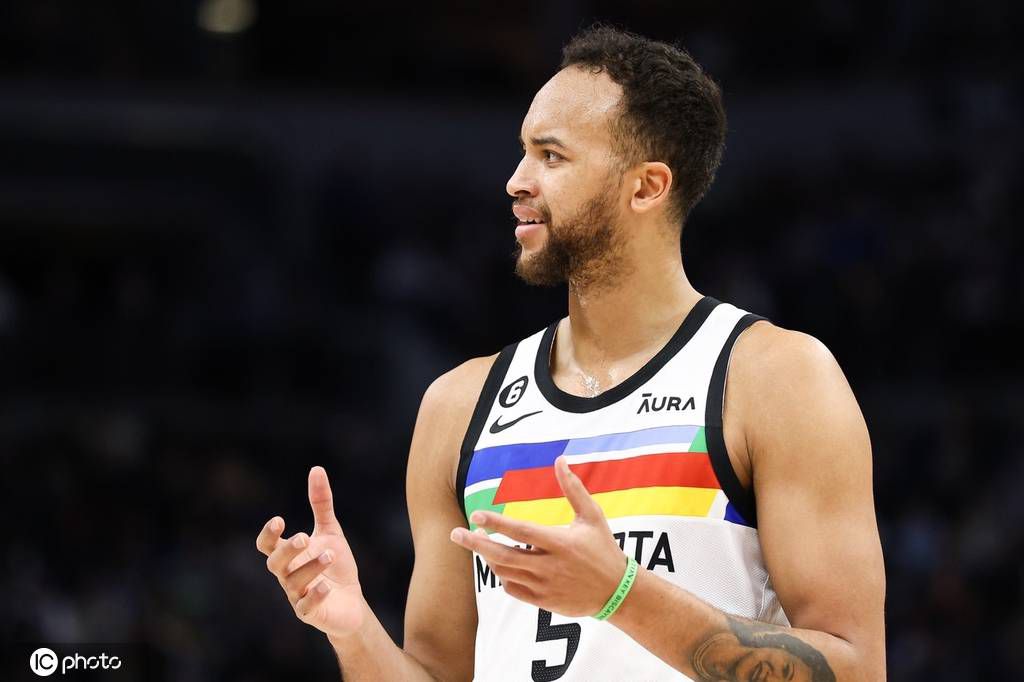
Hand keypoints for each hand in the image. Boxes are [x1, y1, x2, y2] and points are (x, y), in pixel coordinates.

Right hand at [255, 466, 364, 637]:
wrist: (351, 602)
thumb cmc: (335, 565)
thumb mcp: (330, 531)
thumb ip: (321, 503)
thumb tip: (316, 469)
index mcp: (289, 555)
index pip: (267, 546)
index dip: (268, 535)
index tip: (279, 520)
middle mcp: (288, 575)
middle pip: (275, 564)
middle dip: (287, 550)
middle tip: (304, 537)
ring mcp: (297, 596)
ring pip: (293, 583)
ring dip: (310, 567)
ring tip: (330, 555)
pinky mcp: (311, 613)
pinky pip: (306, 607)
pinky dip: (315, 596)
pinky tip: (326, 586)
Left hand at [449, 456, 626, 616]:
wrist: (618, 592)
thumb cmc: (604, 548)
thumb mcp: (592, 516)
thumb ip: (573, 489)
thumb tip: (560, 460)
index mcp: (561, 543)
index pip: (521, 532)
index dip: (497, 523)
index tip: (476, 515)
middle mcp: (550, 566)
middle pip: (503, 556)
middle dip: (476, 545)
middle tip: (456, 533)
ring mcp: (545, 586)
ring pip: (505, 573)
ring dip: (488, 558)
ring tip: (482, 543)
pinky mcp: (544, 601)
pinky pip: (513, 589)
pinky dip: (503, 576)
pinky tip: (500, 563)